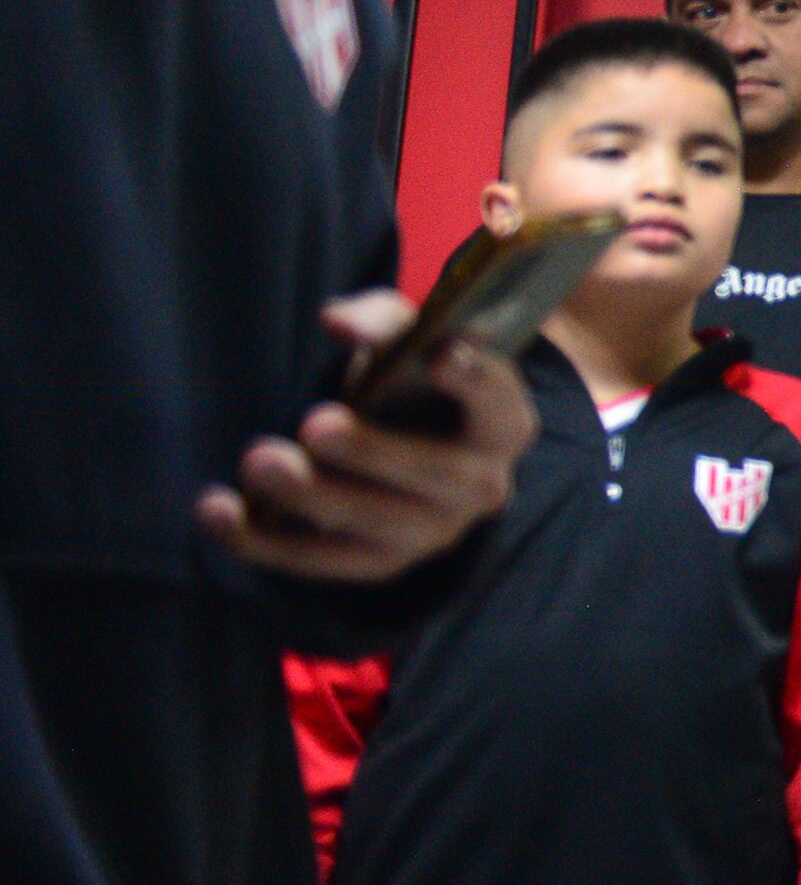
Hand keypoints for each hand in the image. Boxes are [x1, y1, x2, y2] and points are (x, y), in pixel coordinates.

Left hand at [202, 305, 539, 582]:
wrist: (413, 447)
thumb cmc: (413, 383)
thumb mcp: (408, 340)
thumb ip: (381, 320)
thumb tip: (339, 323)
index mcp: (502, 422)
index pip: (498, 400)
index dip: (475, 380)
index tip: (441, 354)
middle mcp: (481, 486)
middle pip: (435, 474)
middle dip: (374, 452)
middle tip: (315, 425)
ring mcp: (433, 533)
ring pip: (376, 524)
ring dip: (314, 497)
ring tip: (259, 462)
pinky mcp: (379, 564)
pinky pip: (321, 561)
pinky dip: (264, 542)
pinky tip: (216, 511)